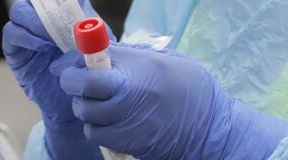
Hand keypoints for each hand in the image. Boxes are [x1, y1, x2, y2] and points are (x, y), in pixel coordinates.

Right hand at [2, 0, 109, 158]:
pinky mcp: (16, 51)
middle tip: (58, 20)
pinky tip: (41, 46)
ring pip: (19, 12)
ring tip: (49, 37)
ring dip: (34, 21)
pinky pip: (11, 34)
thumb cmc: (88, 73)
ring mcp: (27, 35)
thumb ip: (95, 30)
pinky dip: (25, 36)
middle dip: (45, 6)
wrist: (75, 102)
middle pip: (34, 0)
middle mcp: (43, 22)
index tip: (72, 3)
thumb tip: (89, 14)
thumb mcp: (98, 49)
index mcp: (63, 16)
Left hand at [58, 43, 287, 158]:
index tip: (77, 69)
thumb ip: (130, 57)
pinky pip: (98, 135)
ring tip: (105, 105)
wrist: (212, 128)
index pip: (90, 73)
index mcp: (139, 72)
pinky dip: (100, 128)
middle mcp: (129, 99)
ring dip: (89, 110)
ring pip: (87, 118)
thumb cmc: (191, 87)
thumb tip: (101, 53)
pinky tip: (114, 122)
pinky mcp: (128, 144)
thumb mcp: (165, 60)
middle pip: (83, 96)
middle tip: (89, 87)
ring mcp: (127, 125)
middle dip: (79, 90)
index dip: (75, 71)